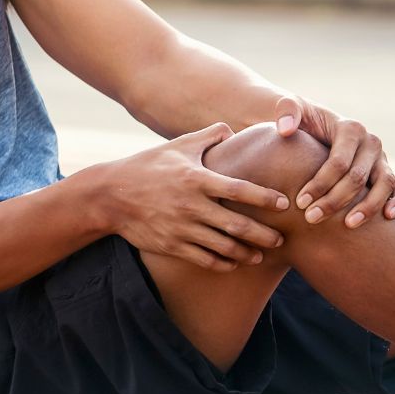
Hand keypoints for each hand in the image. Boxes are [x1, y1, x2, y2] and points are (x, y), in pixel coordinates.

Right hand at [93, 123, 291, 271]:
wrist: (110, 195)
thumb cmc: (148, 165)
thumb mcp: (177, 146)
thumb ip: (208, 136)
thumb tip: (232, 130)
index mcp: (196, 179)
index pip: (239, 190)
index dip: (264, 197)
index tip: (284, 203)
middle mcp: (191, 206)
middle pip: (236, 225)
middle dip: (263, 234)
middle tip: (281, 238)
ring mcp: (181, 228)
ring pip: (223, 247)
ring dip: (246, 254)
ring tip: (262, 255)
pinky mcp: (171, 246)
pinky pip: (203, 259)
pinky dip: (222, 263)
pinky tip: (234, 263)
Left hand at [274, 96, 394, 229]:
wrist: (317, 128)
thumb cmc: (302, 121)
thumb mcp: (290, 108)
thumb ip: (286, 110)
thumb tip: (285, 129)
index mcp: (351, 128)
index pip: (339, 161)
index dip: (320, 183)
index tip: (300, 202)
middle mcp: (371, 142)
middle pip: (357, 177)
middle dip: (334, 200)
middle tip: (311, 218)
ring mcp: (382, 159)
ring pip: (384, 184)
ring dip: (368, 207)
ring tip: (348, 225)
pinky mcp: (387, 172)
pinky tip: (388, 218)